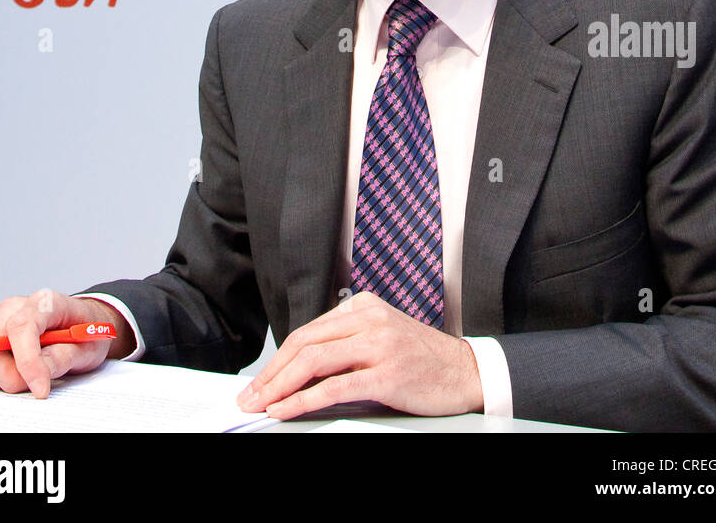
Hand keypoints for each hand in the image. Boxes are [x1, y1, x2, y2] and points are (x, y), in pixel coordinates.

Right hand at [0, 290, 130, 397]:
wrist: (80, 325)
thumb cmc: (83, 334)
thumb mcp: (87, 348)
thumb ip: (64, 357)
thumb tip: (39, 373)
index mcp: (42, 302)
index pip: (21, 327)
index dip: (27, 362)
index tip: (40, 389)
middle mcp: (12, 307)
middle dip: (9, 377)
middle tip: (33, 385)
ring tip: (20, 378)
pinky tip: (1, 376)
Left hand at [236, 290, 483, 419]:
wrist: (467, 371)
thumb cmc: (423, 360)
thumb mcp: (381, 338)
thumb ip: (347, 344)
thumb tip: (300, 371)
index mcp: (364, 306)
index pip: (308, 331)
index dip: (277, 359)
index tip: (259, 382)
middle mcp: (369, 319)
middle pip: (304, 343)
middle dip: (271, 373)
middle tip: (248, 397)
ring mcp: (378, 344)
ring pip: (314, 361)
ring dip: (279, 386)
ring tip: (259, 406)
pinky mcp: (387, 373)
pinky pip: (334, 386)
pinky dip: (303, 399)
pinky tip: (286, 410)